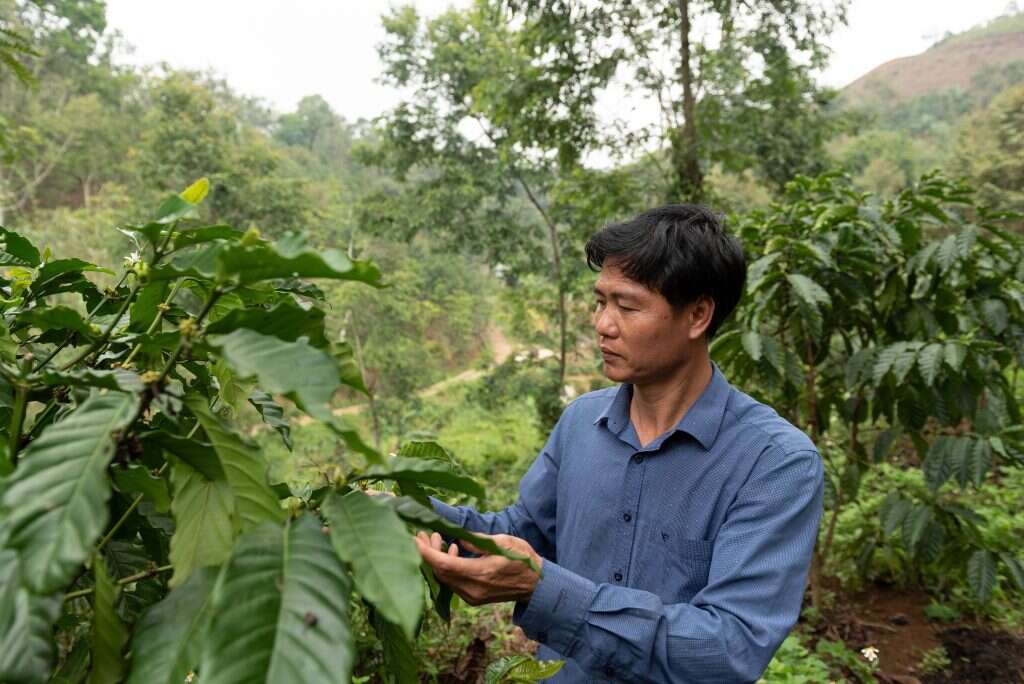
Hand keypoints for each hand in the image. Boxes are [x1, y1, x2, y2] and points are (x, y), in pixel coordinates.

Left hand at [414, 531, 542, 605]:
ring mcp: (472, 596)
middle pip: (440, 572)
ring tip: (437, 538)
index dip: (426, 552)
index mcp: (482, 572)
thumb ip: (478, 541)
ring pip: (444, 578)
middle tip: (424, 534)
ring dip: (436, 559)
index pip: (444, 564)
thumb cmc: (523, 559)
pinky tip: (452, 552)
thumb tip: (457, 538)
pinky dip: (446, 567)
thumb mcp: (504, 542)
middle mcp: (474, 589)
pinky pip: (451, 583)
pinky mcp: (472, 599)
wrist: (536, 585)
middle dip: (427, 552)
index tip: (415, 538)